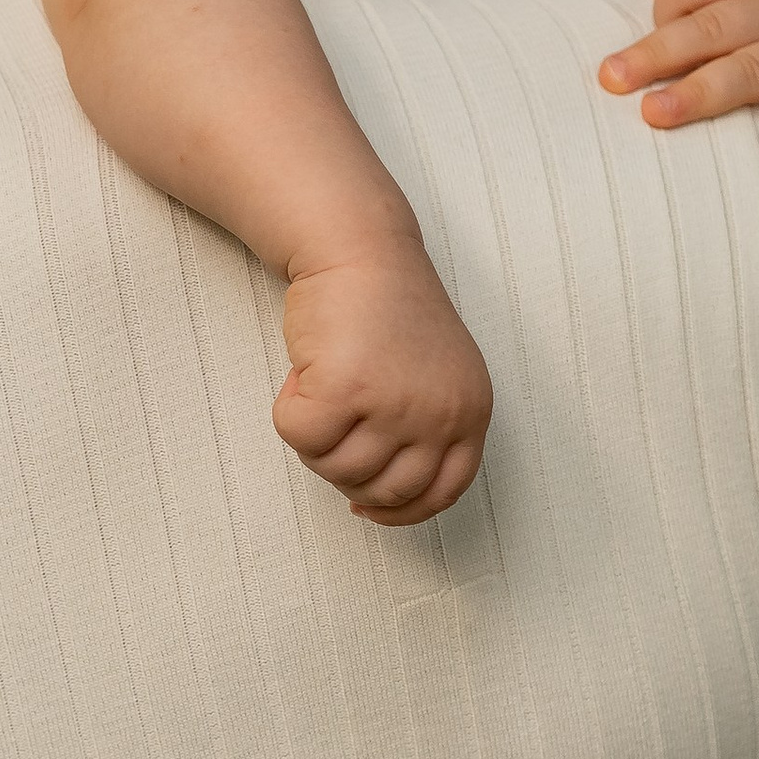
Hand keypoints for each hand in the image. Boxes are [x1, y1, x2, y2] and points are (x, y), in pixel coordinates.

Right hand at [274, 236, 491, 521]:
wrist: (358, 249)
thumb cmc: (385, 309)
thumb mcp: (433, 376)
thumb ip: (423, 431)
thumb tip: (379, 499)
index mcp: (470, 412)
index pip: (441, 493)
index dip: (397, 509)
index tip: (366, 505)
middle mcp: (441, 414)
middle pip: (382, 490)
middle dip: (344, 470)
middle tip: (331, 426)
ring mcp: (396, 405)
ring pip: (335, 468)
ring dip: (314, 437)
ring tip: (320, 386)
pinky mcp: (347, 390)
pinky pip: (300, 437)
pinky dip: (288, 411)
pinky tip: (303, 373)